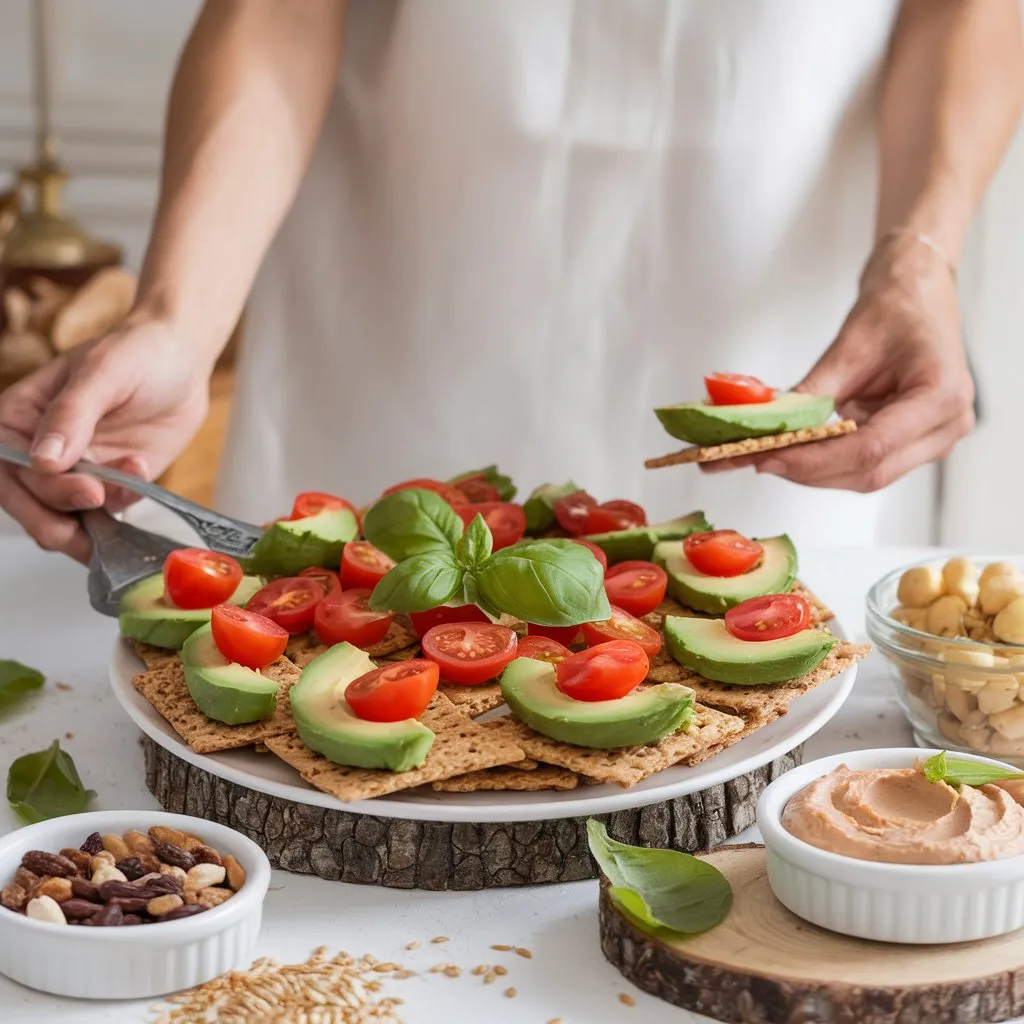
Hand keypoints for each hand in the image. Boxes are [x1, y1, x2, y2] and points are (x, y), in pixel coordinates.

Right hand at [0, 318, 211, 561]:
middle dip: (60, 517)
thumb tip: (43, 460)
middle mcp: (40, 451)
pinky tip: (141, 471)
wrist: (183, 360)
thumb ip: (71, 415)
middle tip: (98, 501)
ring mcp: (76, 472)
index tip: (81, 489)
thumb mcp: (102, 372)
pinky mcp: (110, 484)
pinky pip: (108, 512)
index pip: (6, 468)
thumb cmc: (136, 352)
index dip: (35, 489)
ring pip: (65, 520)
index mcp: (20, 419)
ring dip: (95, 518)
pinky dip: (124, 503)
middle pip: (30, 504)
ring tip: (129, 484)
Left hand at [706, 238, 975, 490]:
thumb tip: (768, 426)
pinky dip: (829, 460)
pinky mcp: (917, 444)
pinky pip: (868, 463)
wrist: (919, 294)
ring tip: (771, 455)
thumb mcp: (849, 347)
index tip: (771, 458)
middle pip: (869, 472)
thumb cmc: (897, 309)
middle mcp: (946, 426)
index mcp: (941, 397)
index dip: (816, 460)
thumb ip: (812, 393)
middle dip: (809, 471)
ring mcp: (935, 440)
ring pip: (867, 476)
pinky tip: (797, 450)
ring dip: (816, 470)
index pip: (871, 448)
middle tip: (761, 459)